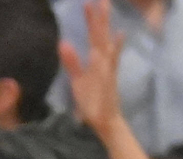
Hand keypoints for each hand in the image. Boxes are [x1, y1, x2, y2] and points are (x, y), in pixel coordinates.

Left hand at [57, 0, 123, 134]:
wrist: (105, 123)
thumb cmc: (92, 103)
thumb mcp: (77, 81)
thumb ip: (72, 63)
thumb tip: (63, 42)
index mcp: (96, 61)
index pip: (93, 35)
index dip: (91, 19)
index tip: (89, 1)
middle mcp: (103, 61)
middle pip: (100, 34)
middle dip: (100, 16)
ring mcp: (107, 69)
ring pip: (104, 42)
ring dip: (103, 25)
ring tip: (103, 7)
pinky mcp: (108, 79)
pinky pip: (110, 61)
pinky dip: (114, 49)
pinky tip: (119, 36)